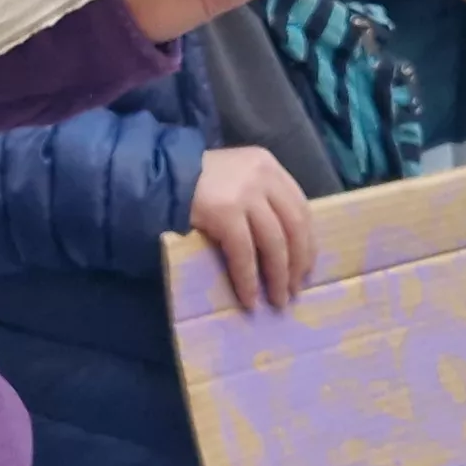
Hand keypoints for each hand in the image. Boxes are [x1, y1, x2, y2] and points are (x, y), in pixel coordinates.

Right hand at [191, 146, 314, 312]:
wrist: (158, 176)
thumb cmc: (196, 182)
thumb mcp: (237, 178)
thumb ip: (261, 198)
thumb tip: (285, 247)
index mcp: (268, 165)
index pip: (301, 208)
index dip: (307, 243)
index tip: (306, 269)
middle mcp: (262, 175)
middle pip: (294, 226)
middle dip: (297, 263)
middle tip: (294, 290)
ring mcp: (244, 193)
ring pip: (275, 242)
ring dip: (278, 277)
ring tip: (277, 300)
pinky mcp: (224, 212)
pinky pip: (244, 254)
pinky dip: (248, 279)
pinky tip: (249, 298)